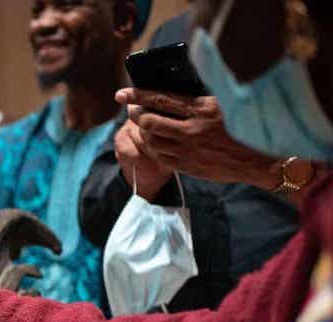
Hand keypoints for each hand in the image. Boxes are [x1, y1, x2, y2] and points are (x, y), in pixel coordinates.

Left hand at [116, 88, 277, 188]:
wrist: (261, 160)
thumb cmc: (245, 127)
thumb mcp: (225, 105)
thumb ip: (199, 99)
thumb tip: (172, 92)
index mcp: (203, 108)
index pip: (161, 98)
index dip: (137, 95)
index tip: (122, 93)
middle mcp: (192, 130)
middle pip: (148, 121)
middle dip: (135, 113)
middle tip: (131, 109)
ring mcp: (188, 150)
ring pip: (150, 140)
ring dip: (142, 131)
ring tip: (144, 125)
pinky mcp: (188, 166)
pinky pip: (160, 157)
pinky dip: (153, 148)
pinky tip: (155, 142)